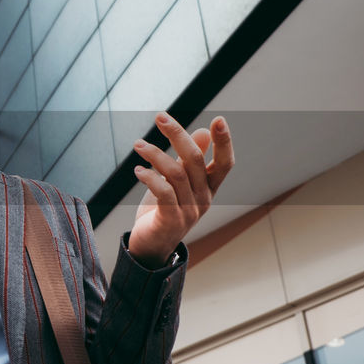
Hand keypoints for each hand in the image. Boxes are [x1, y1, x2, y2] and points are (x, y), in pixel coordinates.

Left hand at [127, 112, 234, 267]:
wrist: (151, 246)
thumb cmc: (164, 210)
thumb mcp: (178, 182)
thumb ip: (188, 160)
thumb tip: (203, 131)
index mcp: (209, 188)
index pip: (225, 163)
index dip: (224, 142)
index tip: (219, 120)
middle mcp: (203, 199)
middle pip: (196, 161)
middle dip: (178, 135)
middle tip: (160, 117)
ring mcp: (189, 211)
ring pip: (176, 174)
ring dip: (155, 154)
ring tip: (138, 144)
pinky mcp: (171, 220)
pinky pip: (163, 192)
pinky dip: (149, 177)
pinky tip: (137, 170)